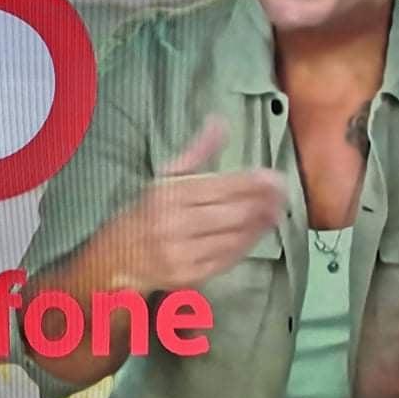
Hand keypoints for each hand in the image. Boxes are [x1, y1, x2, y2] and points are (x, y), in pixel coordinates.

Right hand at [97, 116, 285, 291]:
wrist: (114, 259)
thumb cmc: (143, 214)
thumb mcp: (164, 178)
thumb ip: (197, 152)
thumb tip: (220, 121)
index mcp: (166, 195)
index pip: (216, 187)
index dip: (249, 182)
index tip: (274, 176)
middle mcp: (173, 224)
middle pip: (230, 213)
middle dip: (262, 203)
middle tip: (284, 193)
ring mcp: (182, 253)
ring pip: (232, 237)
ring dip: (260, 224)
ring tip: (277, 211)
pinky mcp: (189, 276)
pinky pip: (227, 258)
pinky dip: (246, 244)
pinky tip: (258, 232)